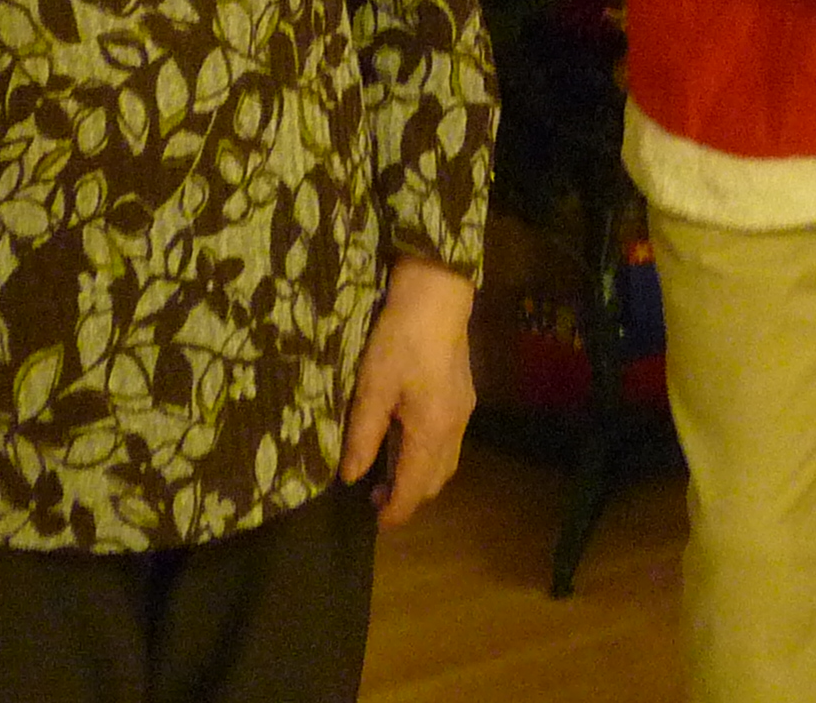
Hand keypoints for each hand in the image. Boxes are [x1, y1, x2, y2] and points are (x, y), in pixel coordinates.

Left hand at [340, 254, 476, 528]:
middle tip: (375, 495)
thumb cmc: (400, 338)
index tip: (375, 521)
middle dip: (408, 496)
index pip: (415, 489)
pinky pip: (448, 442)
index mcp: (431, 432)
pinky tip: (407, 439)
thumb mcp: (372, 387)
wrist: (438, 294)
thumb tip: (351, 476)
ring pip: (445, 463)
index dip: (396, 511)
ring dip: (420, 476)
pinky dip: (428, 455)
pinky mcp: (464, 396)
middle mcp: (454, 429)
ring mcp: (464, 412)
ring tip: (388, 470)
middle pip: (435, 481)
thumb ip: (363, 436)